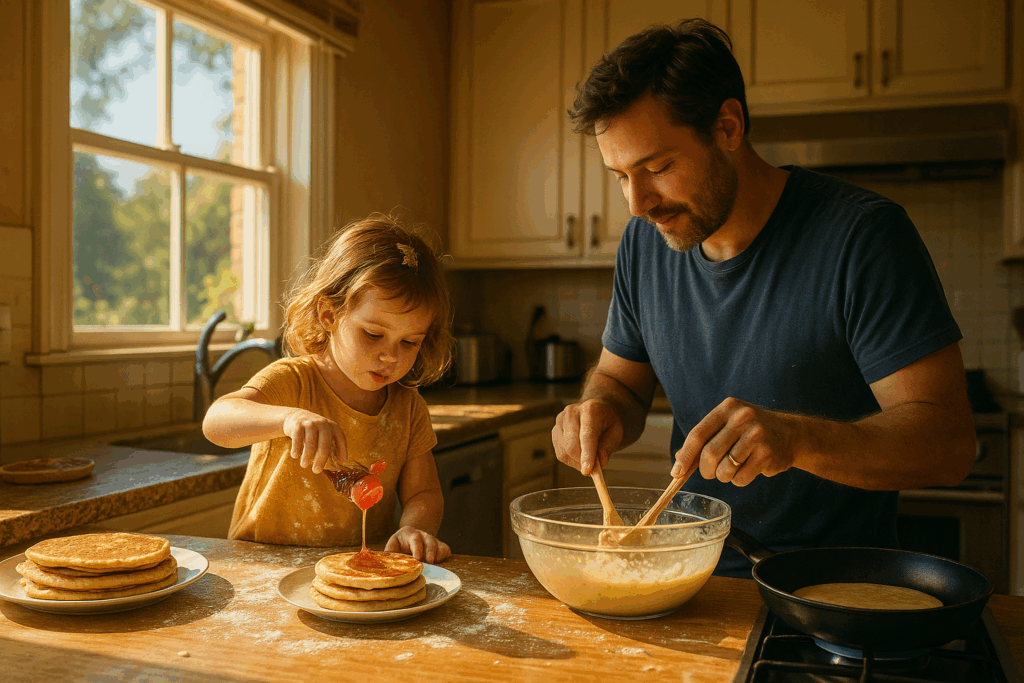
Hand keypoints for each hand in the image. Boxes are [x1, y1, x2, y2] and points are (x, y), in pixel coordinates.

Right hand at [281, 409, 347, 473]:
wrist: (296, 417)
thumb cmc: (314, 430)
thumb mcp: (325, 434)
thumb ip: (334, 444)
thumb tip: (344, 461)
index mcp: (332, 426)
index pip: (341, 438)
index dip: (343, 450)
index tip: (342, 462)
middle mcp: (323, 424)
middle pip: (325, 445)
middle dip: (321, 459)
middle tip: (316, 471)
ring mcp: (310, 424)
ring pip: (311, 443)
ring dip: (307, 456)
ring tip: (304, 465)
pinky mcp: (298, 425)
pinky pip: (298, 438)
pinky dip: (296, 448)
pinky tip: (295, 456)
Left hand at [385, 526, 450, 563]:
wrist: (411, 536)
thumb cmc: (400, 544)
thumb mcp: (393, 543)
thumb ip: (389, 550)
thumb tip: (384, 558)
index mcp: (409, 533)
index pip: (415, 539)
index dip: (417, 548)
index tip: (417, 558)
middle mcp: (422, 535)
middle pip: (429, 540)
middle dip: (430, 551)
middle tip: (430, 561)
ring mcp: (432, 540)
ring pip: (438, 544)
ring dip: (437, 554)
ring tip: (436, 562)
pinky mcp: (440, 546)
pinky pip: (445, 548)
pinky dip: (444, 554)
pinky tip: (441, 561)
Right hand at [552, 399, 623, 475]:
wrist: (596, 410)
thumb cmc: (607, 422)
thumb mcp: (616, 432)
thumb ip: (608, 447)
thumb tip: (600, 463)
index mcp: (590, 409)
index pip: (586, 436)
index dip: (587, 455)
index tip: (587, 471)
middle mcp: (571, 412)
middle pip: (571, 445)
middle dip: (581, 462)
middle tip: (593, 471)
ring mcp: (560, 421)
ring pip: (564, 452)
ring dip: (577, 462)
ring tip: (589, 460)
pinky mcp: (554, 431)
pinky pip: (560, 453)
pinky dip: (571, 460)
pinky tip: (580, 455)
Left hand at [671, 397, 797, 485]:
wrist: (790, 434)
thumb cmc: (750, 432)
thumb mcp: (727, 426)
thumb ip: (704, 440)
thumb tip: (679, 462)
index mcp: (727, 408)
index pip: (698, 434)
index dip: (685, 456)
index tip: (676, 473)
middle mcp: (742, 417)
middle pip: (709, 454)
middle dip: (706, 470)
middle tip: (710, 473)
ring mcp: (757, 434)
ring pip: (725, 468)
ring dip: (724, 476)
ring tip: (733, 468)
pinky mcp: (768, 453)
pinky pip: (741, 477)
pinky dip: (739, 480)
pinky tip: (748, 469)